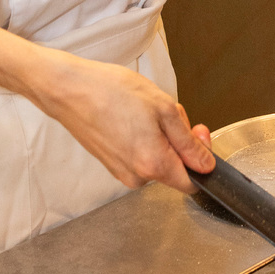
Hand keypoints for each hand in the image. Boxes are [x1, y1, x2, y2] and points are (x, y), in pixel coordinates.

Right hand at [30, 52, 214, 193]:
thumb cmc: (110, 92)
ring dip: (161, 138)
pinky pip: (140, 157)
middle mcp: (138, 177)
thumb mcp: (164, 109)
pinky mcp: (112, 165)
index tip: (198, 135)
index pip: (193, 183)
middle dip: (180, 142)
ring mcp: (122, 173)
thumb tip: (206, 164)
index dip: (201, 160)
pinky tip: (132, 118)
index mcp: (154, 165)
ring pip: (158, 161)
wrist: (67, 88)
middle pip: (175, 169)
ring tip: (144, 112)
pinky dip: (144, 140)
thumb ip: (189, 142)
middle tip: (169, 113)